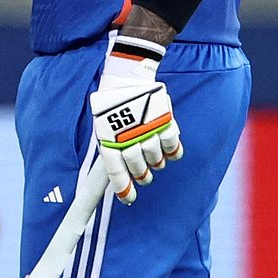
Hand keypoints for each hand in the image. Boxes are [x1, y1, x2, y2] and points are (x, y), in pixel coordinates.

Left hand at [89, 49, 182, 204]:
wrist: (127, 78)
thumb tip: (116, 178)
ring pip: (156, 160)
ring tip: (151, 152)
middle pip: (138, 167)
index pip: (115, 171)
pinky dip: (172, 151)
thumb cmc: (113, 105)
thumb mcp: (104, 127)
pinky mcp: (164, 122)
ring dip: (155, 161)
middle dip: (141, 174)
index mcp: (108, 139)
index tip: (129, 199)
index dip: (123, 188)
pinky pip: (173, 147)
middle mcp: (128, 137)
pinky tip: (167, 147)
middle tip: (143, 174)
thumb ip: (111, 149)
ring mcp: (147, 130)